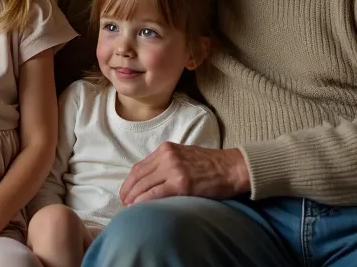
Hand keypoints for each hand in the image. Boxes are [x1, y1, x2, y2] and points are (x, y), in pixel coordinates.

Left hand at [119, 143, 250, 205]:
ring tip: (129, 207)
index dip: (129, 181)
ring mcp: (174, 169)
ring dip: (134, 197)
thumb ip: (167, 163)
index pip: (140, 166)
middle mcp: (167, 156)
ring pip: (145, 185)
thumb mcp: (184, 156)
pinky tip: (139, 207)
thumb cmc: (211, 165)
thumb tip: (150, 179)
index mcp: (166, 149)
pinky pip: (156, 193)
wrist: (232, 168)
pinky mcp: (181, 183)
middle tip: (124, 202)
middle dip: (128, 190)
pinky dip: (144, 201)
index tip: (125, 191)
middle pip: (139, 176)